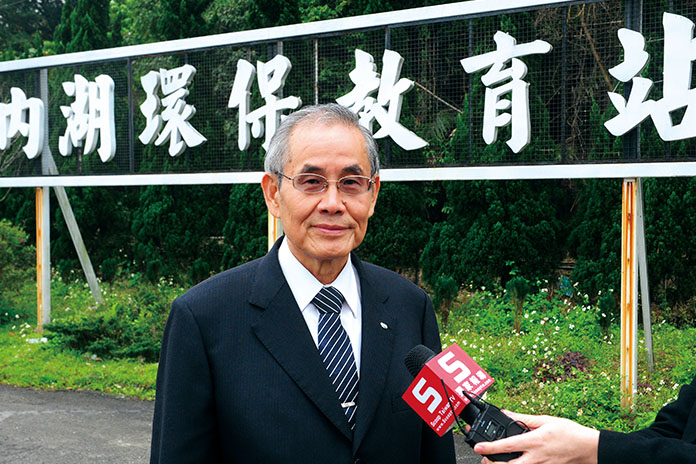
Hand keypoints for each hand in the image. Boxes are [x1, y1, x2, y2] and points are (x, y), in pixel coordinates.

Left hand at [473, 411, 599, 463]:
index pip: (506, 445)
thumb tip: (507, 413)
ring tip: (494, 461)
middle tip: (483, 458)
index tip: (478, 447)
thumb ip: (523, 418)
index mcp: (534, 441)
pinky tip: (514, 461)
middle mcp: (535, 457)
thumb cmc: (569, 432)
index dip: (490, 447)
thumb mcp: (545, 420)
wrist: (588, 448)